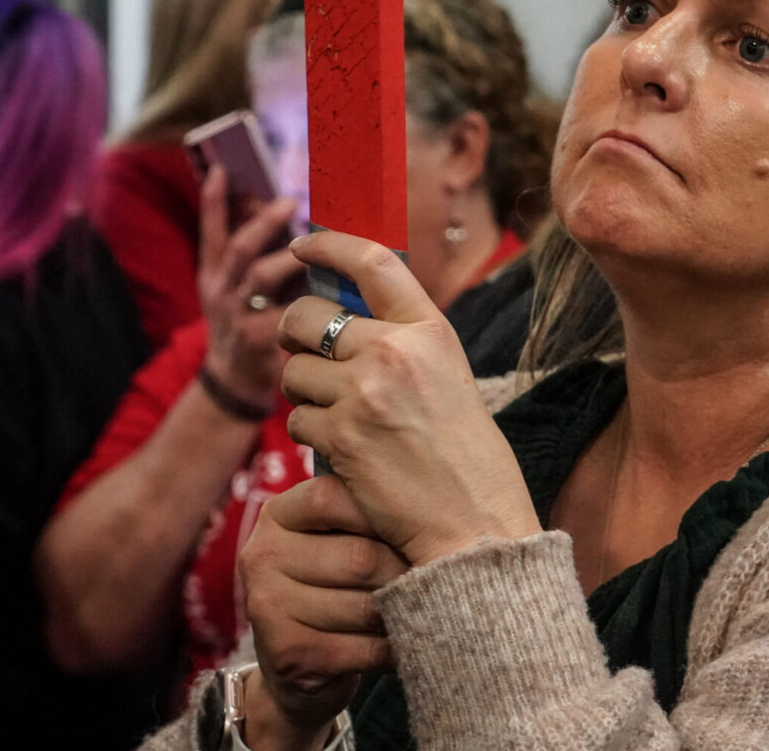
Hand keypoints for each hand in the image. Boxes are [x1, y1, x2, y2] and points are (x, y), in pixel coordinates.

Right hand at [199, 167, 300, 408]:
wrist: (234, 383)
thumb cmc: (249, 325)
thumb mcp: (240, 290)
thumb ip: (258, 256)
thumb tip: (289, 212)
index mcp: (215, 275)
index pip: (212, 231)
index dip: (214, 201)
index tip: (223, 169)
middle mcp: (221, 291)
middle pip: (238, 249)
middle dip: (263, 223)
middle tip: (290, 202)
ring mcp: (235, 315)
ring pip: (259, 278)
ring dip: (287, 257)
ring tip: (311, 245)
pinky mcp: (254, 340)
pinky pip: (281, 314)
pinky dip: (305, 299)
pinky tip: (328, 289)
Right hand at [240, 476, 405, 739]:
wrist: (303, 663)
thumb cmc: (340, 584)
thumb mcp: (344, 536)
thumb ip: (367, 508)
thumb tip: (429, 490)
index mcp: (278, 514)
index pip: (330, 497)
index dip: (383, 516)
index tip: (414, 532)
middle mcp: (262, 554)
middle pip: (360, 557)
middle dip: (403, 574)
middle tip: (429, 582)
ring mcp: (267, 605)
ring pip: (365, 606)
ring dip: (400, 614)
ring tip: (414, 611)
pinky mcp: (284, 652)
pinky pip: (362, 649)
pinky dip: (390, 650)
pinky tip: (397, 645)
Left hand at [279, 231, 540, 565]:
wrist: (475, 524)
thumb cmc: (468, 460)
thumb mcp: (450, 378)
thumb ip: (403, 344)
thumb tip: (343, 320)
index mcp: (430, 330)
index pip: (372, 262)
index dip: (328, 245)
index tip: (303, 245)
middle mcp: (394, 351)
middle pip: (307, 317)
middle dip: (293, 335)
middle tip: (303, 354)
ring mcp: (364, 392)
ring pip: (295, 374)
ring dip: (305, 396)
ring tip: (341, 420)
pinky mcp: (340, 436)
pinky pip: (297, 422)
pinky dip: (312, 438)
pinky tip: (345, 454)